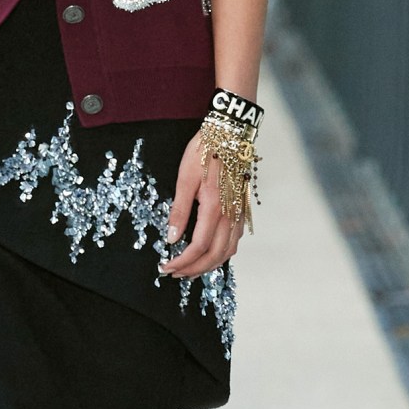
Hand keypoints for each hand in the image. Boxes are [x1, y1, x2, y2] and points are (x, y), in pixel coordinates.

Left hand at [158, 129, 244, 279]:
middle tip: (175, 273)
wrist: (230, 135)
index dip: (181, 262)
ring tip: (191, 270)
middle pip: (214, 255)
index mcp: (214, 208)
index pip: (197, 247)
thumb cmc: (205, 153)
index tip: (166, 266)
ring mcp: (238, 214)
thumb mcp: (185, 179)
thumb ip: (179, 211)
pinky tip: (211, 253)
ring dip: (209, 265)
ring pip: (227, 251)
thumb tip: (170, 238)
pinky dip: (222, 253)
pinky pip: (234, 240)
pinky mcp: (242, 210)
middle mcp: (230, 216)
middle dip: (193, 269)